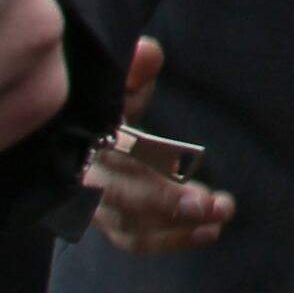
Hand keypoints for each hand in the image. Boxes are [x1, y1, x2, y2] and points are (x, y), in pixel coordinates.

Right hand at [85, 36, 231, 252]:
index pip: (113, 153)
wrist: (73, 128)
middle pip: (118, 197)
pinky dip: (168, 240)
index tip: (186, 166)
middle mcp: (80, 175)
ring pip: (126, 224)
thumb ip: (133, 71)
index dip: (147, 161)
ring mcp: (89, 204)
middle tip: (211, 205)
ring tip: (219, 217)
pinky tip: (207, 233)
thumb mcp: (119, 84)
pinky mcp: (106, 221)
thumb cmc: (104, 103)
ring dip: (175, 226)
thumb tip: (148, 52)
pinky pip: (132, 238)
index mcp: (81, 138)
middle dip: (164, 202)